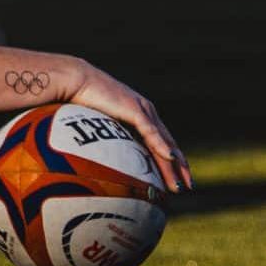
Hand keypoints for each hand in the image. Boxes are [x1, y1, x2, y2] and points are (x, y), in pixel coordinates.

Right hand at [59, 60, 192, 193]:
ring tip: (180, 184)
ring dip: (173, 164)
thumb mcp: (99, 121)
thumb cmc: (82, 99)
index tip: (179, 177)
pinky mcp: (134, 110)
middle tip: (188, 186)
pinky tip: (170, 158)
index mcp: (141, 114)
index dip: (172, 159)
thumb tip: (101, 155)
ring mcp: (143, 110)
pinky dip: (161, 146)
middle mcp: (147, 112)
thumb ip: (107, 135)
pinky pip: (150, 132)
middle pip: (169, 144)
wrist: (76, 79)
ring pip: (163, 142)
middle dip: (179, 167)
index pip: (162, 141)